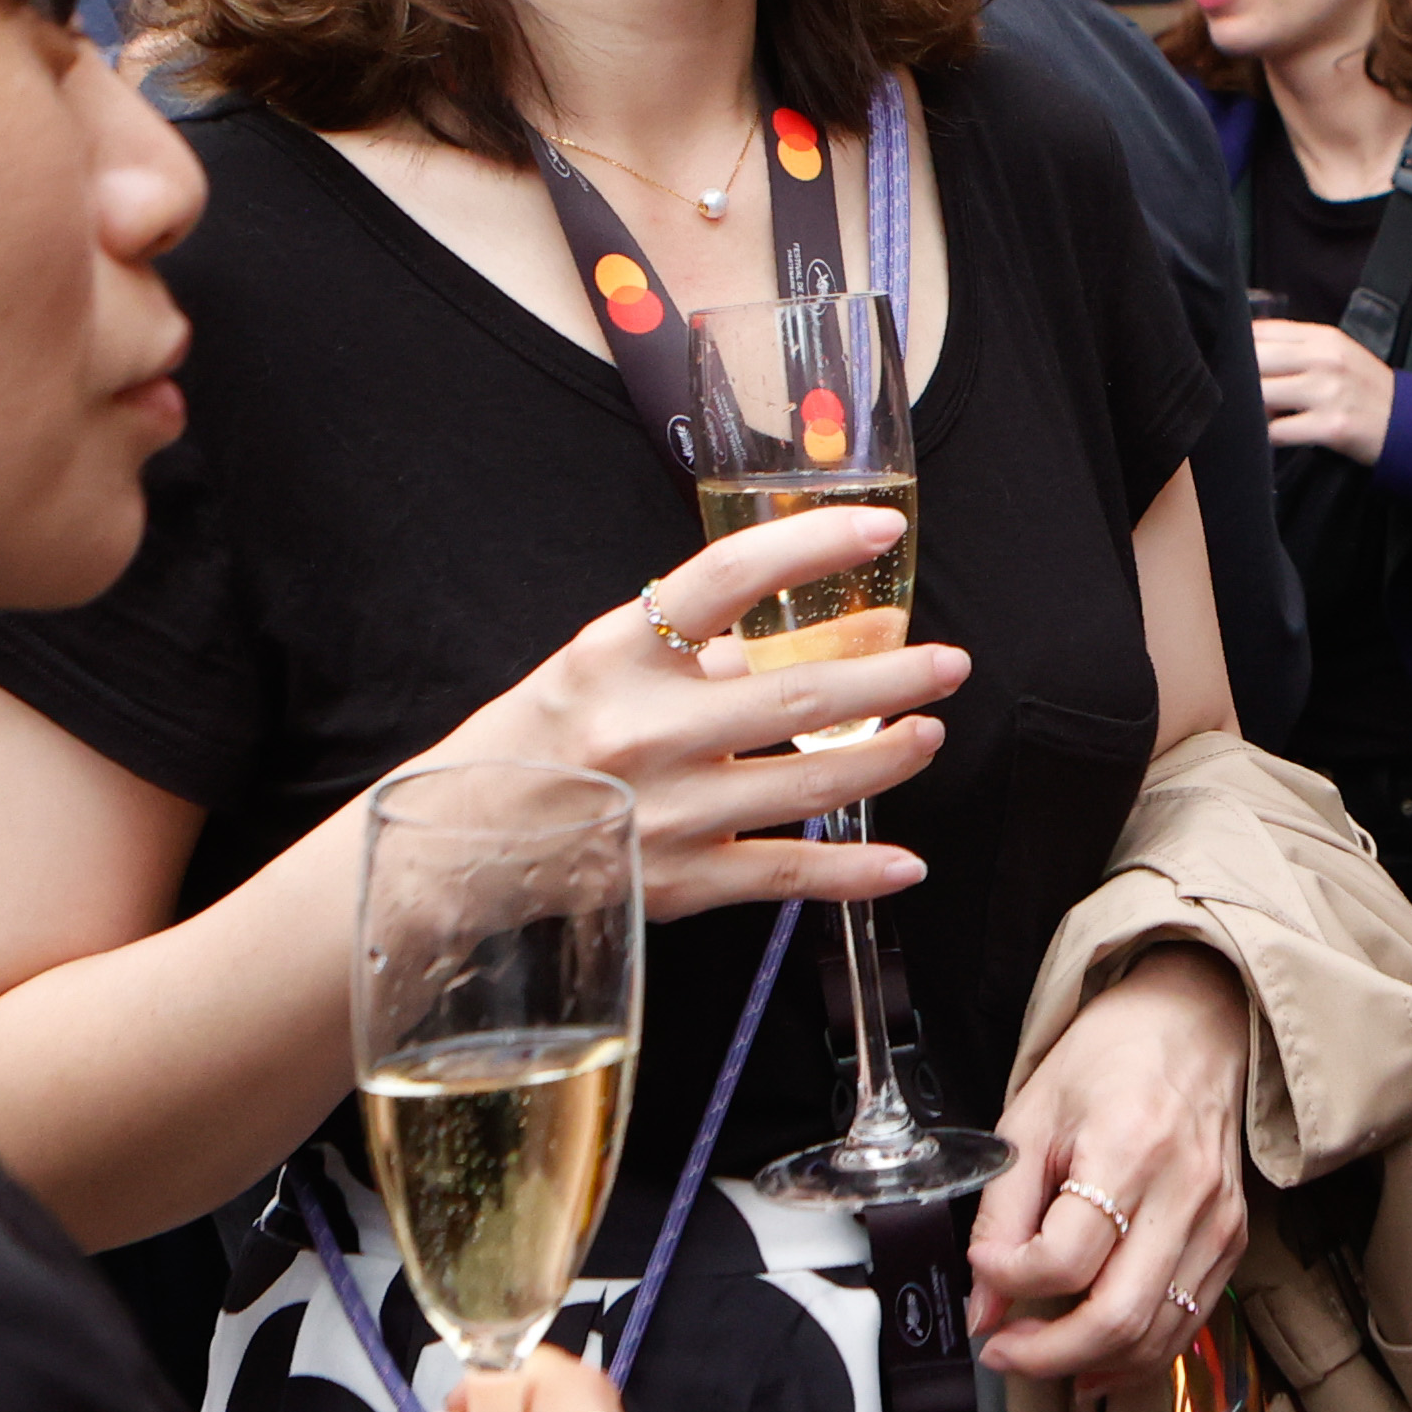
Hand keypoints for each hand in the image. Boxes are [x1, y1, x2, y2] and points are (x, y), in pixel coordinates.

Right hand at [450, 505, 963, 924]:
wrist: (464, 844)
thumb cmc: (540, 739)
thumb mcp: (598, 666)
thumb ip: (691, 650)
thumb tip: (790, 637)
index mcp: (619, 653)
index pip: (730, 578)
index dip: (814, 546)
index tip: (882, 531)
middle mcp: (647, 728)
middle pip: (799, 692)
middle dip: (893, 678)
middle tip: (948, 664)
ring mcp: (669, 810)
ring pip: (810, 781)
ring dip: (887, 758)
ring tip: (929, 734)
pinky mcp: (681, 881)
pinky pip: (788, 873)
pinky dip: (855, 872)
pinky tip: (904, 861)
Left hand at [970, 944, 1253, 1377]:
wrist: (1194, 1025)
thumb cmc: (1111, 1060)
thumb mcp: (1032, 1116)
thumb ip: (1001, 1212)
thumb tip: (984, 1305)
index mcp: (1127, 1147)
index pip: (1063, 1256)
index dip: (1008, 1278)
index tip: (984, 1268)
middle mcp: (1183, 1192)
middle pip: (1115, 1316)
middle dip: (1045, 1354)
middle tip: (1002, 1350)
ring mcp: (1216, 1222)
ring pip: (1154, 1335)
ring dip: (1087, 1363)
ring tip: (1040, 1355)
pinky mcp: (1232, 1240)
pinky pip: (1185, 1323)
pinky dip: (1136, 1354)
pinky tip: (1095, 1356)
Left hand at [1250, 317, 1398, 466]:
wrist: (1408, 422)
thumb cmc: (1365, 389)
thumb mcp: (1338, 353)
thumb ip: (1297, 346)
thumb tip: (1246, 347)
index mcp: (1324, 338)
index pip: (1263, 330)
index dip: (1239, 346)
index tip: (1233, 361)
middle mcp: (1325, 360)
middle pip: (1256, 359)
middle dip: (1240, 378)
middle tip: (1241, 392)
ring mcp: (1328, 393)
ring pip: (1261, 394)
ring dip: (1251, 407)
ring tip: (1259, 414)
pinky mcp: (1330, 426)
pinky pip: (1277, 431)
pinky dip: (1266, 435)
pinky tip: (1273, 433)